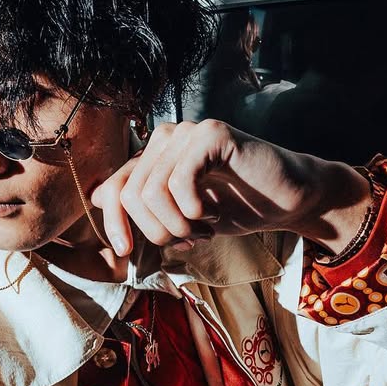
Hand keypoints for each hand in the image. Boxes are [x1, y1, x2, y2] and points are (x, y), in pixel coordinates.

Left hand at [90, 119, 372, 258]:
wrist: (288, 198)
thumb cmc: (237, 206)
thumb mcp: (182, 217)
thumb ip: (146, 208)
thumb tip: (98, 198)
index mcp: (155, 156)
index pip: (113, 188)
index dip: (114, 224)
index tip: (125, 253)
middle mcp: (167, 137)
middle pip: (130, 194)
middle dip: (154, 230)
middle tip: (184, 239)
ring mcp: (189, 132)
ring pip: (152, 190)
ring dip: (176, 223)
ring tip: (201, 227)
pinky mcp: (212, 134)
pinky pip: (180, 179)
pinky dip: (191, 208)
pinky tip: (209, 212)